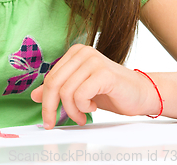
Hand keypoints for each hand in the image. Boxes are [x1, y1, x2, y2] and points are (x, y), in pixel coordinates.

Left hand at [30, 44, 159, 128]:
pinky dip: (84, 107)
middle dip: (52, 108)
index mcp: (74, 53)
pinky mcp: (103, 72)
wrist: (142, 93)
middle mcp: (82, 52)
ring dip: (73, 111)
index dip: (45, 101)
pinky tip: (94, 107)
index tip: (47, 119)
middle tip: (55, 123)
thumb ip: (58, 89)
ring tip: (83, 115)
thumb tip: (34, 95)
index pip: (50, 78)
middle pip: (54, 83)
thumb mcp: (79, 90)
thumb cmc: (111, 91)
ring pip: (66, 91)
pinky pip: (80, 94)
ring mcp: (93, 60)